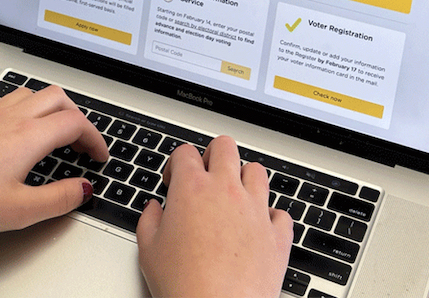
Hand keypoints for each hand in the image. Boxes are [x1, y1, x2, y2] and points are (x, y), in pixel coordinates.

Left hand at [0, 85, 108, 231]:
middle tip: (81, 142)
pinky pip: (7, 104)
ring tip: (53, 133)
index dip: (94, 138)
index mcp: (28, 137)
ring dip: (49, 109)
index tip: (98, 156)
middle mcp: (10, 119)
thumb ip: (58, 199)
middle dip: (76, 116)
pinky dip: (25, 113)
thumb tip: (82, 189)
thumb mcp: (21, 210)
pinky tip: (19, 136)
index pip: (74, 123)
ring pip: (30, 94)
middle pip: (56, 98)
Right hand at [136, 135, 292, 297]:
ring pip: (257, 171)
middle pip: (225, 146)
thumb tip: (154, 209)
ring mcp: (256, 210)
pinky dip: (269, 216)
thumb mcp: (148, 250)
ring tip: (232, 199)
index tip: (174, 181)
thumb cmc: (184, 285)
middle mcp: (226, 190)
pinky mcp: (277, 235)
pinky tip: (256, 228)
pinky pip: (280, 212)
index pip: (185, 152)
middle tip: (205, 176)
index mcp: (192, 188)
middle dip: (213, 155)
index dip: (176, 164)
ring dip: (244, 179)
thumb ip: (148, 220)